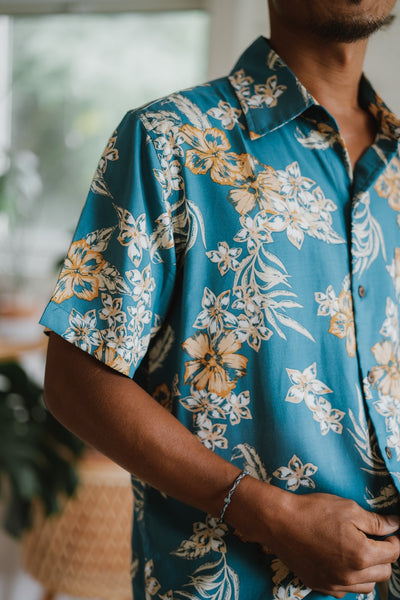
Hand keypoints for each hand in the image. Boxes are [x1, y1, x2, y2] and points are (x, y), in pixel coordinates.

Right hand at [264, 491, 399, 597]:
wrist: (279, 522)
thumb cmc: (313, 511)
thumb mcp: (348, 508)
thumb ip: (376, 521)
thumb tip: (395, 525)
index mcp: (361, 554)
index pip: (393, 553)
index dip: (394, 540)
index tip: (390, 532)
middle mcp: (351, 575)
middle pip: (384, 572)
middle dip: (384, 555)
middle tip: (374, 539)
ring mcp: (335, 583)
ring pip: (367, 585)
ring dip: (369, 570)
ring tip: (357, 550)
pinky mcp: (321, 585)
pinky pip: (346, 589)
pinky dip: (350, 578)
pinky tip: (341, 561)